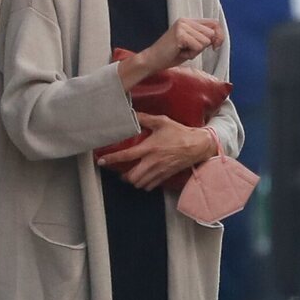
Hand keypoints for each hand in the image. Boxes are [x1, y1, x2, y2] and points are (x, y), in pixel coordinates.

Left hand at [97, 114, 215, 191]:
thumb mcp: (162, 121)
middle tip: (120, 171)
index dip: (112, 159)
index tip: (102, 161)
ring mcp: (159, 171)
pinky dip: (144, 185)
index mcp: (149, 148)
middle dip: (123, 176)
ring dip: (133, 181)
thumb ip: (145, 118)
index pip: (126, 156)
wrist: (197, 145)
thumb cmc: (179, 133)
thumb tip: (132, 114)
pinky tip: (143, 179)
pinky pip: (150, 186)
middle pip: (131, 176)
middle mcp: (152, 162)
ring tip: (130, 176)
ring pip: (140, 183)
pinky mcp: (165, 175)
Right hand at [120, 19, 223, 88]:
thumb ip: (203, 38)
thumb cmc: (171, 55)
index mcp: (188, 21)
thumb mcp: (191, 44)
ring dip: (196, 51)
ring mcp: (182, 26)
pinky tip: (180, 53)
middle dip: (203, 46)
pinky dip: (191, 54)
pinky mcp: (180, 34)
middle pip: (211, 33)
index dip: (219, 35)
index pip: (214, 23)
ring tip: (182, 51)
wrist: (153, 60)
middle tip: (188, 49)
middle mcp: (185, 21)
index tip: (215, 46)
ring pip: (205, 41)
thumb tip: (218, 38)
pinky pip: (197, 47)